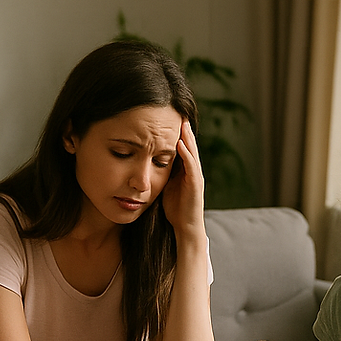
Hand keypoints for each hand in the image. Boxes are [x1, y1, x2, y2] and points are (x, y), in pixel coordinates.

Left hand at [160, 119, 205, 235]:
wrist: (185, 227)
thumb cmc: (174, 209)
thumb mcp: (164, 186)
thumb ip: (160, 173)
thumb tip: (145, 162)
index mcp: (184, 171)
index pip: (181, 148)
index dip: (176, 134)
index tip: (168, 118)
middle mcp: (192, 172)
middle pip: (188, 146)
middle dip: (184, 131)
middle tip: (178, 112)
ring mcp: (195, 177)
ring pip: (192, 153)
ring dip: (188, 138)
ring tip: (182, 123)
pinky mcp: (195, 185)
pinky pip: (191, 166)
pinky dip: (187, 154)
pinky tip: (181, 143)